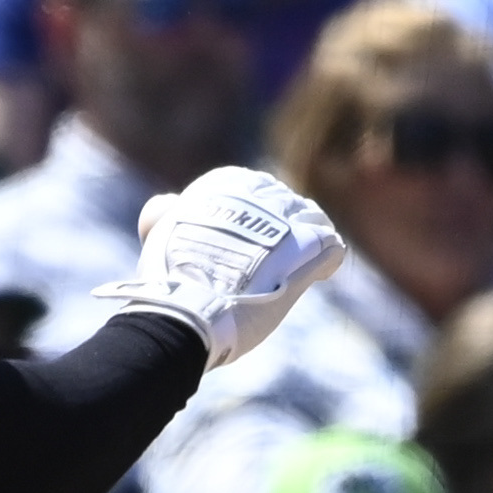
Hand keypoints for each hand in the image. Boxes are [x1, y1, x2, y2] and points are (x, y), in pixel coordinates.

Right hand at [93, 168, 346, 368]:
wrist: (187, 310)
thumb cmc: (169, 278)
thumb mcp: (161, 233)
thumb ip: (169, 213)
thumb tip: (169, 203)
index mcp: (227, 183)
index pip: (254, 190)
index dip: (252, 216)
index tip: (243, 241)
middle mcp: (261, 192)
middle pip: (286, 204)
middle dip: (283, 230)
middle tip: (270, 261)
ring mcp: (288, 221)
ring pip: (314, 221)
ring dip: (309, 243)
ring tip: (297, 268)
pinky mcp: (307, 252)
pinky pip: (332, 248)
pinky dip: (327, 263)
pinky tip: (318, 276)